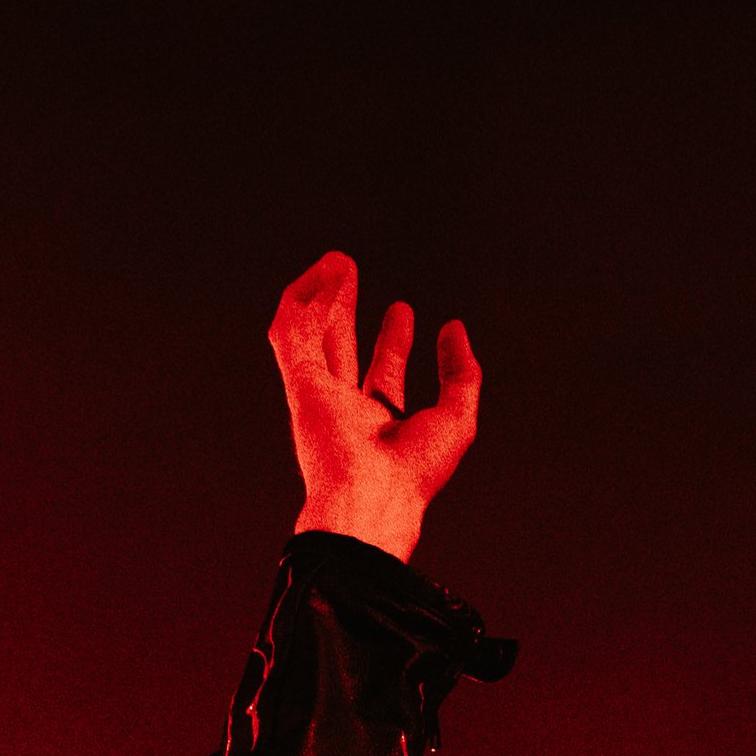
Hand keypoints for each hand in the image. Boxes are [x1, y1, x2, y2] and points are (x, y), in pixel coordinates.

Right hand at [269, 250, 479, 565]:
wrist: (371, 496)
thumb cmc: (413, 473)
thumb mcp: (457, 419)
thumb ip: (461, 374)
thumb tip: (455, 331)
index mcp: (381, 425)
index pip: (384, 374)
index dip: (394, 342)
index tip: (404, 312)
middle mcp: (347, 411)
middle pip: (342, 348)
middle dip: (345, 308)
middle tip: (348, 269)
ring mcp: (320, 397)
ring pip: (313, 335)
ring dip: (322, 296)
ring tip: (337, 260)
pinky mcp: (300, 384)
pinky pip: (293, 331)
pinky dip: (303, 301)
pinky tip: (323, 275)